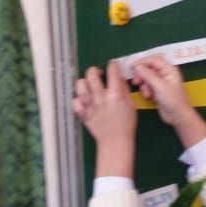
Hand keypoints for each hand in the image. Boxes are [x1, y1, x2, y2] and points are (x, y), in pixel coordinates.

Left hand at [73, 60, 135, 177]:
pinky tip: (84, 100)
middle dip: (94, 70)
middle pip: (91, 74)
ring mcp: (90, 106)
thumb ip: (124, 89)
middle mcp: (100, 98)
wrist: (115, 141)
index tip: (112, 66)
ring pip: (80, 85)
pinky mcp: (83, 114)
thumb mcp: (131, 104)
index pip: (112, 71)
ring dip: (84, 82)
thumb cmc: (126, 124)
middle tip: (98, 74)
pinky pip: (74, 101)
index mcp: (115, 95)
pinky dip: (78, 99)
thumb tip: (118, 77)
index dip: (113, 65)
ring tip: (89, 85)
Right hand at [131, 55, 205, 147]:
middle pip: (148, 68)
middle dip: (141, 75)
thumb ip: (148, 75)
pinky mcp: (157, 89)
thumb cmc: (172, 100)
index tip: (132, 67)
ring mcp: (161, 81)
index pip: (153, 59)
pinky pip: (147, 85)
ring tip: (147, 94)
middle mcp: (165, 73)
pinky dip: (146, 90)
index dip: (142, 62)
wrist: (178, 116)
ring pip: (146, 77)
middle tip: (135, 82)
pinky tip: (149, 97)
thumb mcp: (160, 86)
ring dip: (144, 85)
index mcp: (169, 69)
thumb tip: (137, 66)